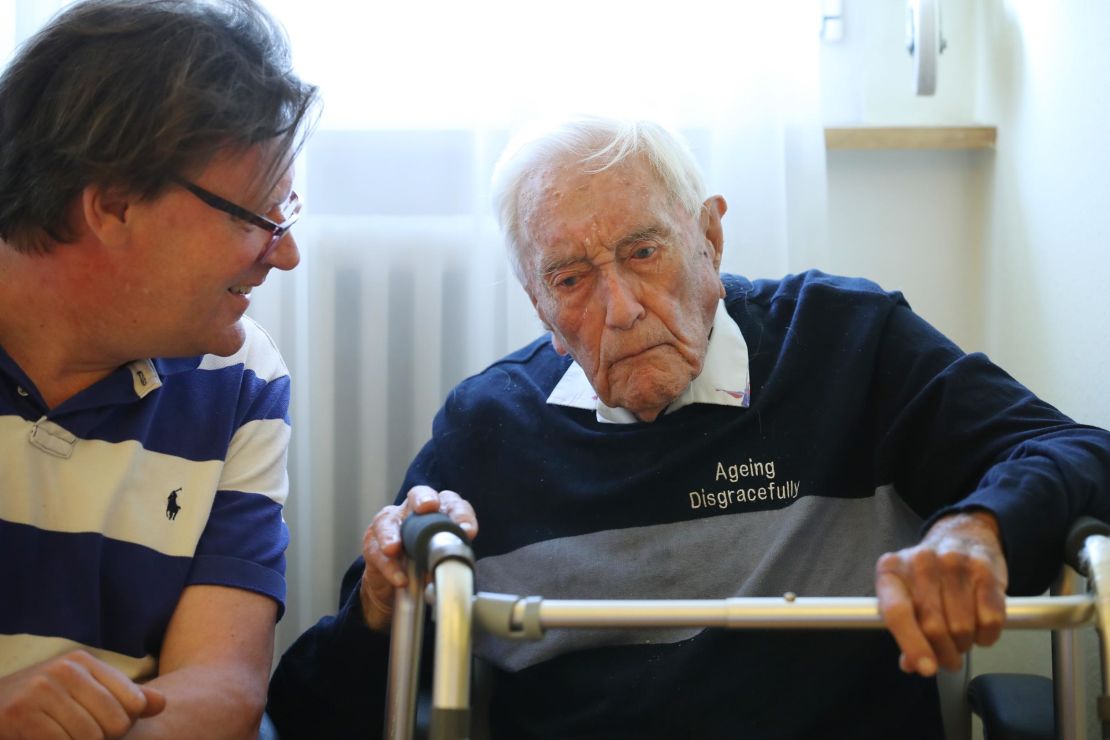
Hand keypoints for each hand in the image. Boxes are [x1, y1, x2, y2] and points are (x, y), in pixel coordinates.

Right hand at [0, 651, 164, 738]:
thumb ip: (123, 698)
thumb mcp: (80, 693)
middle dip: (102, 739)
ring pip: (91, 738)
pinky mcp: (22, 715)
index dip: (124, 725)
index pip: (134, 702)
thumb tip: (162, 704)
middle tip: (76, 736)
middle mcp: (65, 669)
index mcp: (83, 661)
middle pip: (116, 723)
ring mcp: (41, 690)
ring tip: (61, 738)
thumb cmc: (36, 707)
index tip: (102, 727)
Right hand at [360, 485, 477, 631]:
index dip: (460, 514)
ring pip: (387, 520)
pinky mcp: (372, 544)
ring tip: (395, 548)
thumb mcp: (440, 561)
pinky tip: (399, 578)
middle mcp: (411, 511)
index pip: (451, 502)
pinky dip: (388, 566)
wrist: (395, 585)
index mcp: (436, 512)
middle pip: (418, 494)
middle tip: (428, 507)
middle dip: (423, 498)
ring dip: (392, 534)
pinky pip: (376, 551)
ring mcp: (389, 524)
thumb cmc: (422, 565)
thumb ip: (448, 559)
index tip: (468, 530)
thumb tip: (453, 569)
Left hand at [875, 511, 1007, 675]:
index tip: (926, 668)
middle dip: (944, 653)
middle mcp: (921, 562)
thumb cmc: (927, 576)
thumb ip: (904, 629)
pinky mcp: (985, 569)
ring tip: (961, 638)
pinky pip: (990, 619)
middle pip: (934, 626)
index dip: (912, 645)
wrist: (961, 536)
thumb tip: (912, 664)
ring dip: (964, 644)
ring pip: (963, 627)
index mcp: (891, 570)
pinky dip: (987, 635)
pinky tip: (980, 628)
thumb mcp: (905, 595)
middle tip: (948, 659)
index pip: (897, 612)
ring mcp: (954, 562)